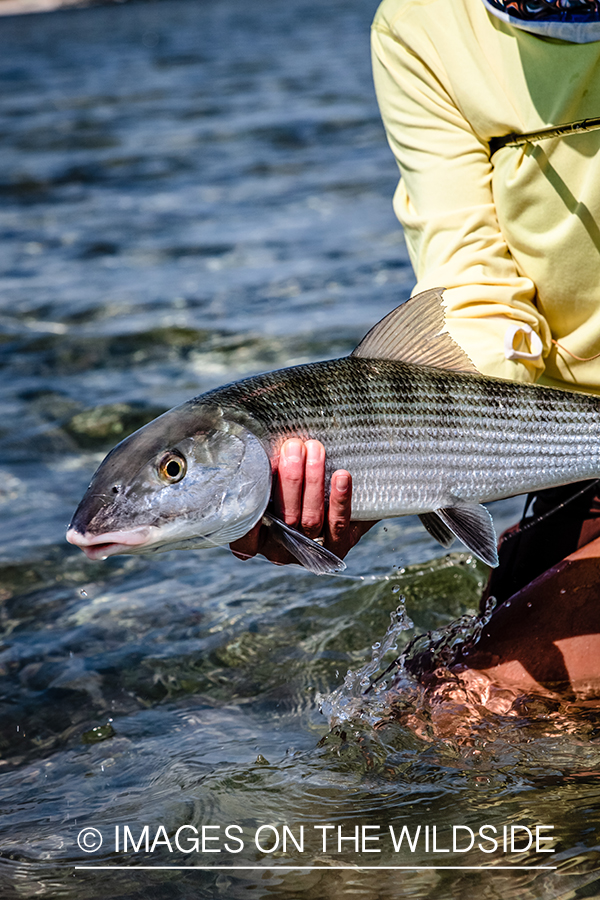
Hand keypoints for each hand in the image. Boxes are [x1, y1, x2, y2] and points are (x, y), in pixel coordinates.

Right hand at [230, 438, 375, 565]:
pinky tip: (342, 476)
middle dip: (290, 479)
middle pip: (284, 518)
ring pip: (310, 519)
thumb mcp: (274, 474)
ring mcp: (310, 550)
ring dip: (313, 482)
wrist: (346, 499)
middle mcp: (281, 548)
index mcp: (258, 537)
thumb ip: (263, 466)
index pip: (245, 540)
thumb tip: (258, 436)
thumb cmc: (295, 480)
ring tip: (315, 450)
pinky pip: (337, 524)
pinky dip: (340, 499)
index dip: (246, 520)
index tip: (251, 484)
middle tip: (293, 447)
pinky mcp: (337, 547)